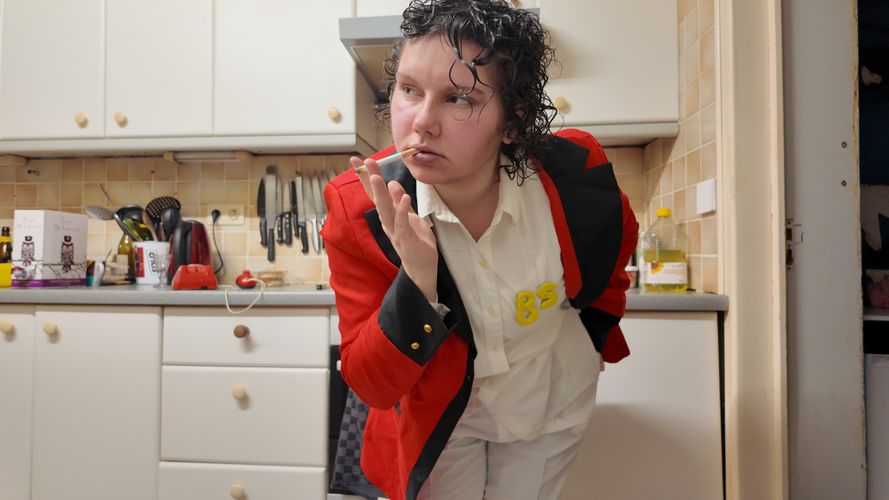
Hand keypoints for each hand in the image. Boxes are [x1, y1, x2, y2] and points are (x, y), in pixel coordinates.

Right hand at [351, 156, 438, 300]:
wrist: (423, 268)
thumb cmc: (416, 242)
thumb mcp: (410, 217)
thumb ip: (401, 202)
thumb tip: (392, 183)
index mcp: (388, 216)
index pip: (376, 193)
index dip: (366, 177)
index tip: (358, 161)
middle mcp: (388, 223)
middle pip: (377, 199)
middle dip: (371, 180)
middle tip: (364, 163)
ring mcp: (396, 232)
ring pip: (386, 211)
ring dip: (381, 194)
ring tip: (377, 177)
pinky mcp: (407, 239)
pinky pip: (403, 223)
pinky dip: (402, 210)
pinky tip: (403, 198)